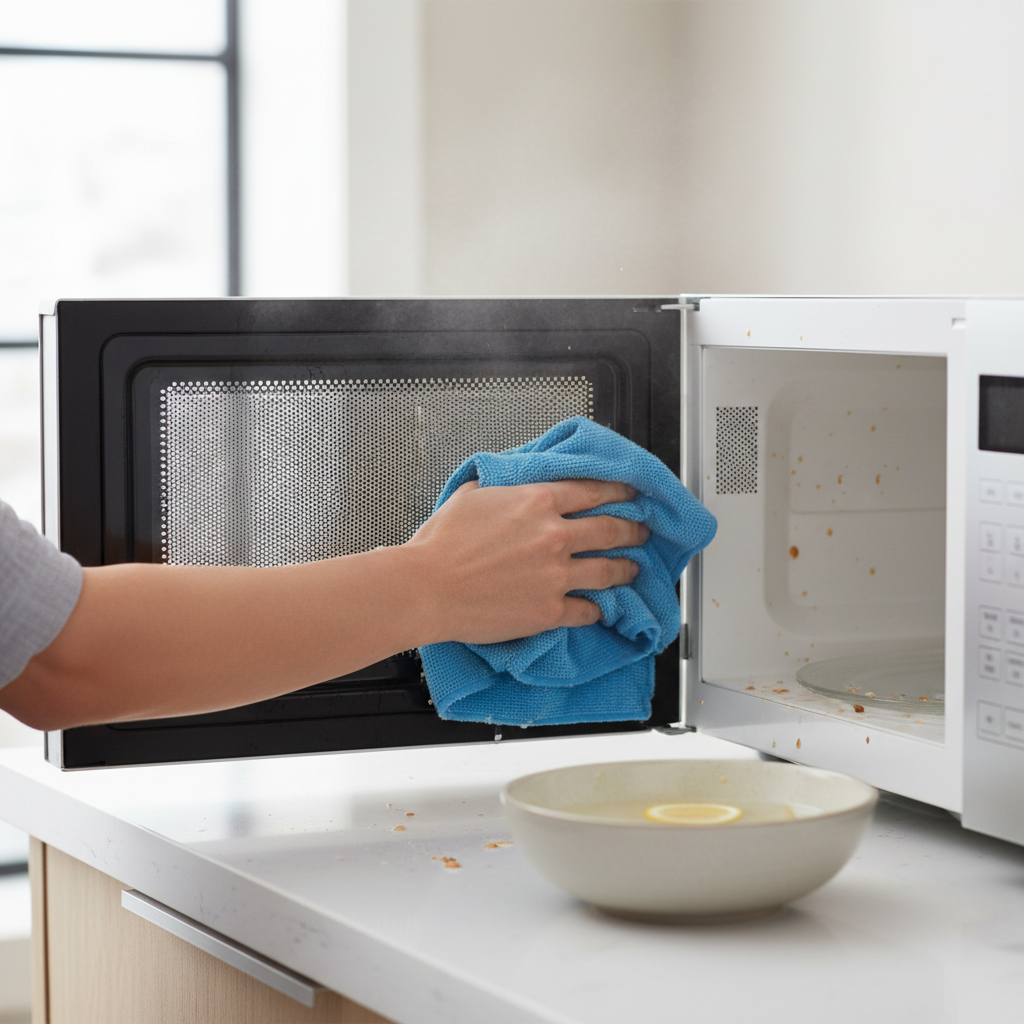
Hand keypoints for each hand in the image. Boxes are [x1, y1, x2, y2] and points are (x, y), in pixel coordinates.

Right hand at [404, 479, 647, 644]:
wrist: (426, 588)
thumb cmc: (440, 544)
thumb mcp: (472, 495)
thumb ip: (502, 485)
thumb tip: (510, 480)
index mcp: (537, 501)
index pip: (594, 490)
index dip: (619, 491)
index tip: (632, 493)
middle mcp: (555, 536)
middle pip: (611, 530)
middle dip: (633, 530)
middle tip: (642, 531)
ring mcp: (556, 576)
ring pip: (608, 571)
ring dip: (625, 569)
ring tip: (633, 569)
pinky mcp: (549, 611)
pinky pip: (587, 610)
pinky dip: (596, 609)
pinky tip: (598, 609)